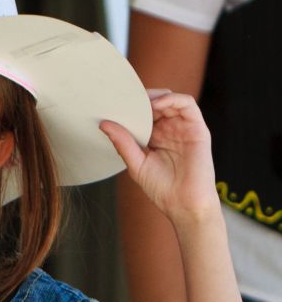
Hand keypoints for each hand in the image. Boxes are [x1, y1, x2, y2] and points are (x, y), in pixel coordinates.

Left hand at [100, 90, 217, 222]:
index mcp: (154, 137)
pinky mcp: (197, 129)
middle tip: (122, 99)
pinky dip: (171, 100)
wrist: (184, 205)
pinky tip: (155, 105)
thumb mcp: (136, 163)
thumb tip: (104, 124)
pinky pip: (187, 105)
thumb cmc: (161, 188)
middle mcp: (169, 130)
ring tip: (138, 101)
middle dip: (139, 99)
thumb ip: (123, 143)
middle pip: (155, 103)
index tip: (112, 104)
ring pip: (170, 100)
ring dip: (153, 96)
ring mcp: (183, 128)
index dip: (129, 107)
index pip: (142, 114)